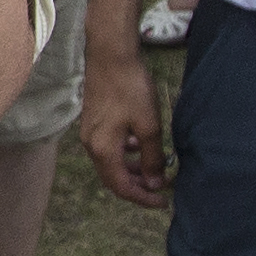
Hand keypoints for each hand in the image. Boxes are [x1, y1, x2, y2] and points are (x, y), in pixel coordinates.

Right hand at [77, 39, 173, 209]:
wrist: (110, 54)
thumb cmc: (129, 87)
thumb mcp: (148, 126)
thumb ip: (152, 157)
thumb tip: (155, 182)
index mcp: (103, 150)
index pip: (122, 187)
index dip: (143, 198)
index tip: (164, 200)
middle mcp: (92, 145)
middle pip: (114, 178)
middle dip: (138, 185)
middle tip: (162, 187)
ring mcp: (91, 132)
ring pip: (112, 162)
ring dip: (133, 169)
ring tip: (155, 167)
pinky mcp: (94, 120)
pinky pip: (109, 147)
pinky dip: (126, 153)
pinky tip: (140, 144)